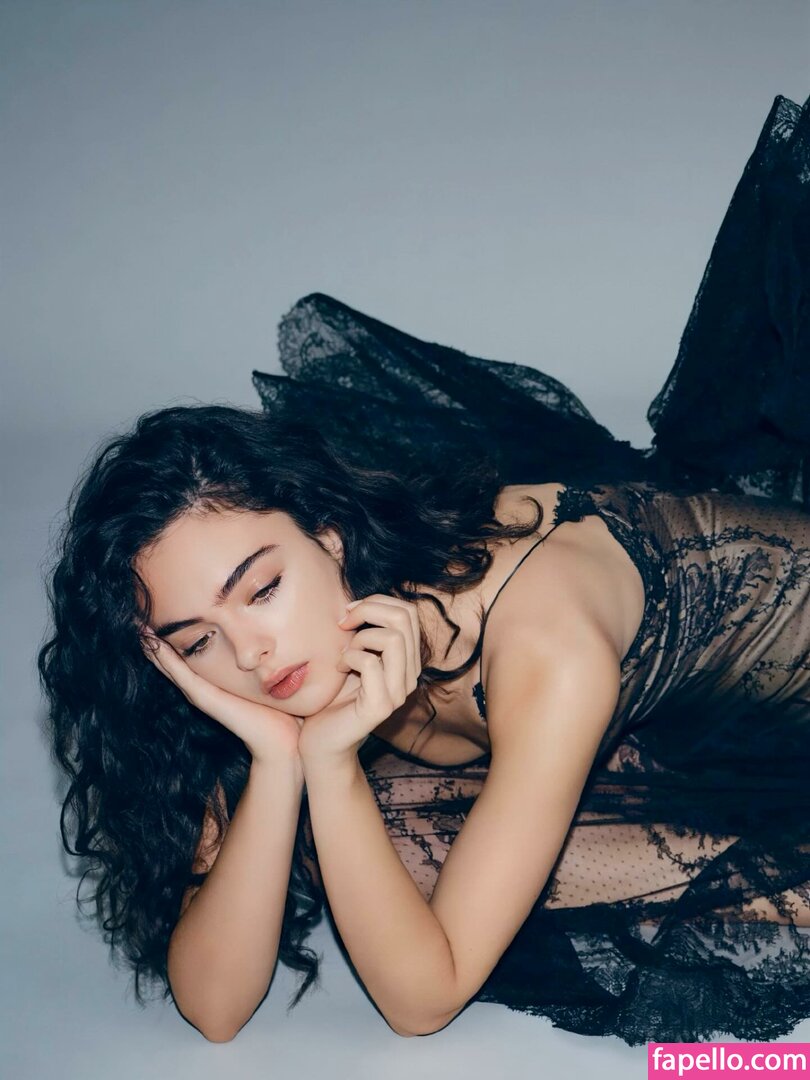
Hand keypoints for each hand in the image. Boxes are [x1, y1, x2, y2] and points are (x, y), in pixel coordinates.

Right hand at [138, 626, 304, 773]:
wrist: (283, 742)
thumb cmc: (282, 710)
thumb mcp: (269, 677)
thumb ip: (266, 661)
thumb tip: (281, 636)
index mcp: (216, 681)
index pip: (188, 655)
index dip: (174, 635)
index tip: (160, 612)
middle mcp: (204, 687)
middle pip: (172, 658)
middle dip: (156, 638)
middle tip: (136, 615)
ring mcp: (201, 693)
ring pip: (169, 664)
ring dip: (153, 645)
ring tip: (137, 624)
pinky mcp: (205, 698)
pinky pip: (179, 674)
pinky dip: (165, 659)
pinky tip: (153, 643)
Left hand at [297, 594, 421, 768]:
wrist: (321, 742)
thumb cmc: (332, 698)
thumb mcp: (351, 656)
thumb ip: (364, 632)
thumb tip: (360, 601)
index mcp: (407, 661)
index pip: (409, 613)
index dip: (377, 601)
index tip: (348, 611)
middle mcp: (410, 675)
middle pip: (405, 618)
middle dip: (368, 609)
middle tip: (342, 622)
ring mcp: (398, 692)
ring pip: (393, 639)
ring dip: (360, 637)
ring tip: (342, 652)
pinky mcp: (381, 706)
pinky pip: (370, 663)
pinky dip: (349, 657)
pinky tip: (338, 667)